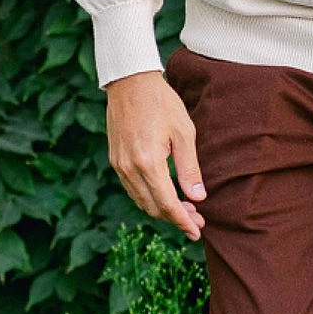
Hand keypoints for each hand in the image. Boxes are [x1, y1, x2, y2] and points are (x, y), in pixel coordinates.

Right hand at [105, 71, 205, 240]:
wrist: (130, 82)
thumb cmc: (162, 103)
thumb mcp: (184, 133)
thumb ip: (190, 169)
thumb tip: (198, 198)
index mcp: (148, 163)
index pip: (167, 205)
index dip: (183, 221)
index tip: (197, 232)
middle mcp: (129, 168)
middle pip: (153, 208)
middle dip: (176, 218)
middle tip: (197, 220)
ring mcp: (119, 166)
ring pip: (141, 201)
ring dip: (162, 210)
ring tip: (185, 209)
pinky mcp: (114, 160)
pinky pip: (132, 189)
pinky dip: (149, 198)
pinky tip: (165, 194)